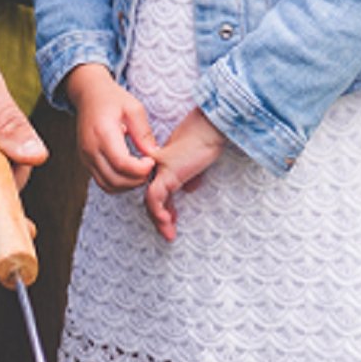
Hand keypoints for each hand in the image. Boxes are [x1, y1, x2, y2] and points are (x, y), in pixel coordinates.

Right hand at [62, 63, 161, 192]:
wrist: (89, 94)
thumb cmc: (112, 98)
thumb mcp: (133, 108)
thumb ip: (143, 132)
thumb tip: (154, 154)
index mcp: (102, 133)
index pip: (121, 163)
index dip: (139, 169)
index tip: (152, 161)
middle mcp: (90, 149)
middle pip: (114, 179)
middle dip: (136, 180)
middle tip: (149, 169)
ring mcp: (85, 157)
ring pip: (107, 185)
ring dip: (127, 185)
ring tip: (140, 172)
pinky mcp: (86, 162)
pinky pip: (102, 181)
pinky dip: (118, 183)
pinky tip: (129, 172)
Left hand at [140, 107, 227, 241]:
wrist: (209, 127)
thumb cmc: (206, 138)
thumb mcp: (197, 160)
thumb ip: (190, 174)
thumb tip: (189, 188)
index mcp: (165, 163)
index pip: (158, 188)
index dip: (163, 206)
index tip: (172, 218)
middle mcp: (159, 166)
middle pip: (153, 196)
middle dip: (161, 217)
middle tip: (169, 233)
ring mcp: (161, 168)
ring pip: (151, 199)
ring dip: (160, 219)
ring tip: (169, 234)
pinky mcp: (166, 172)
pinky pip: (155, 197)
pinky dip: (159, 211)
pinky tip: (167, 220)